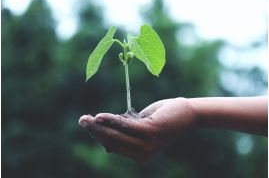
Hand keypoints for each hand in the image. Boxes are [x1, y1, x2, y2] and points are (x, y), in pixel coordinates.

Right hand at [79, 98, 197, 161]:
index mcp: (140, 154)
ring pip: (117, 136)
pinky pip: (126, 126)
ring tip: (86, 119)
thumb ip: (126, 133)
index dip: (99, 136)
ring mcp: (147, 145)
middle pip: (113, 142)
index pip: (114, 146)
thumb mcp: (141, 127)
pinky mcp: (151, 132)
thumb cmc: (163, 118)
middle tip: (82, 120)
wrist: (187, 113)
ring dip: (100, 126)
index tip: (88, 125)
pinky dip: (112, 120)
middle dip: (95, 131)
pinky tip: (100, 116)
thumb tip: (106, 143)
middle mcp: (143, 154)